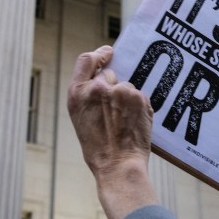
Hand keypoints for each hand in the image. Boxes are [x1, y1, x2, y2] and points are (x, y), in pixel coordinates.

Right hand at [67, 46, 157, 218]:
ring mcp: (119, 91)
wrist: (118, 165)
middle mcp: (96, 88)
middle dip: (114, 88)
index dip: (98, 54)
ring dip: (128, 100)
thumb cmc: (98, 149)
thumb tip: (106, 81)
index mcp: (77, 93)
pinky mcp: (138, 97)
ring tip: (124, 124)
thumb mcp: (82, 119)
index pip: (86, 60)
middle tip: (116, 111)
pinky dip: (140, 108)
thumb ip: (89, 97)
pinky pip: (140, 96)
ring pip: (127, 88)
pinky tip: (134, 124)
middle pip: (110, 74)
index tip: (108, 52)